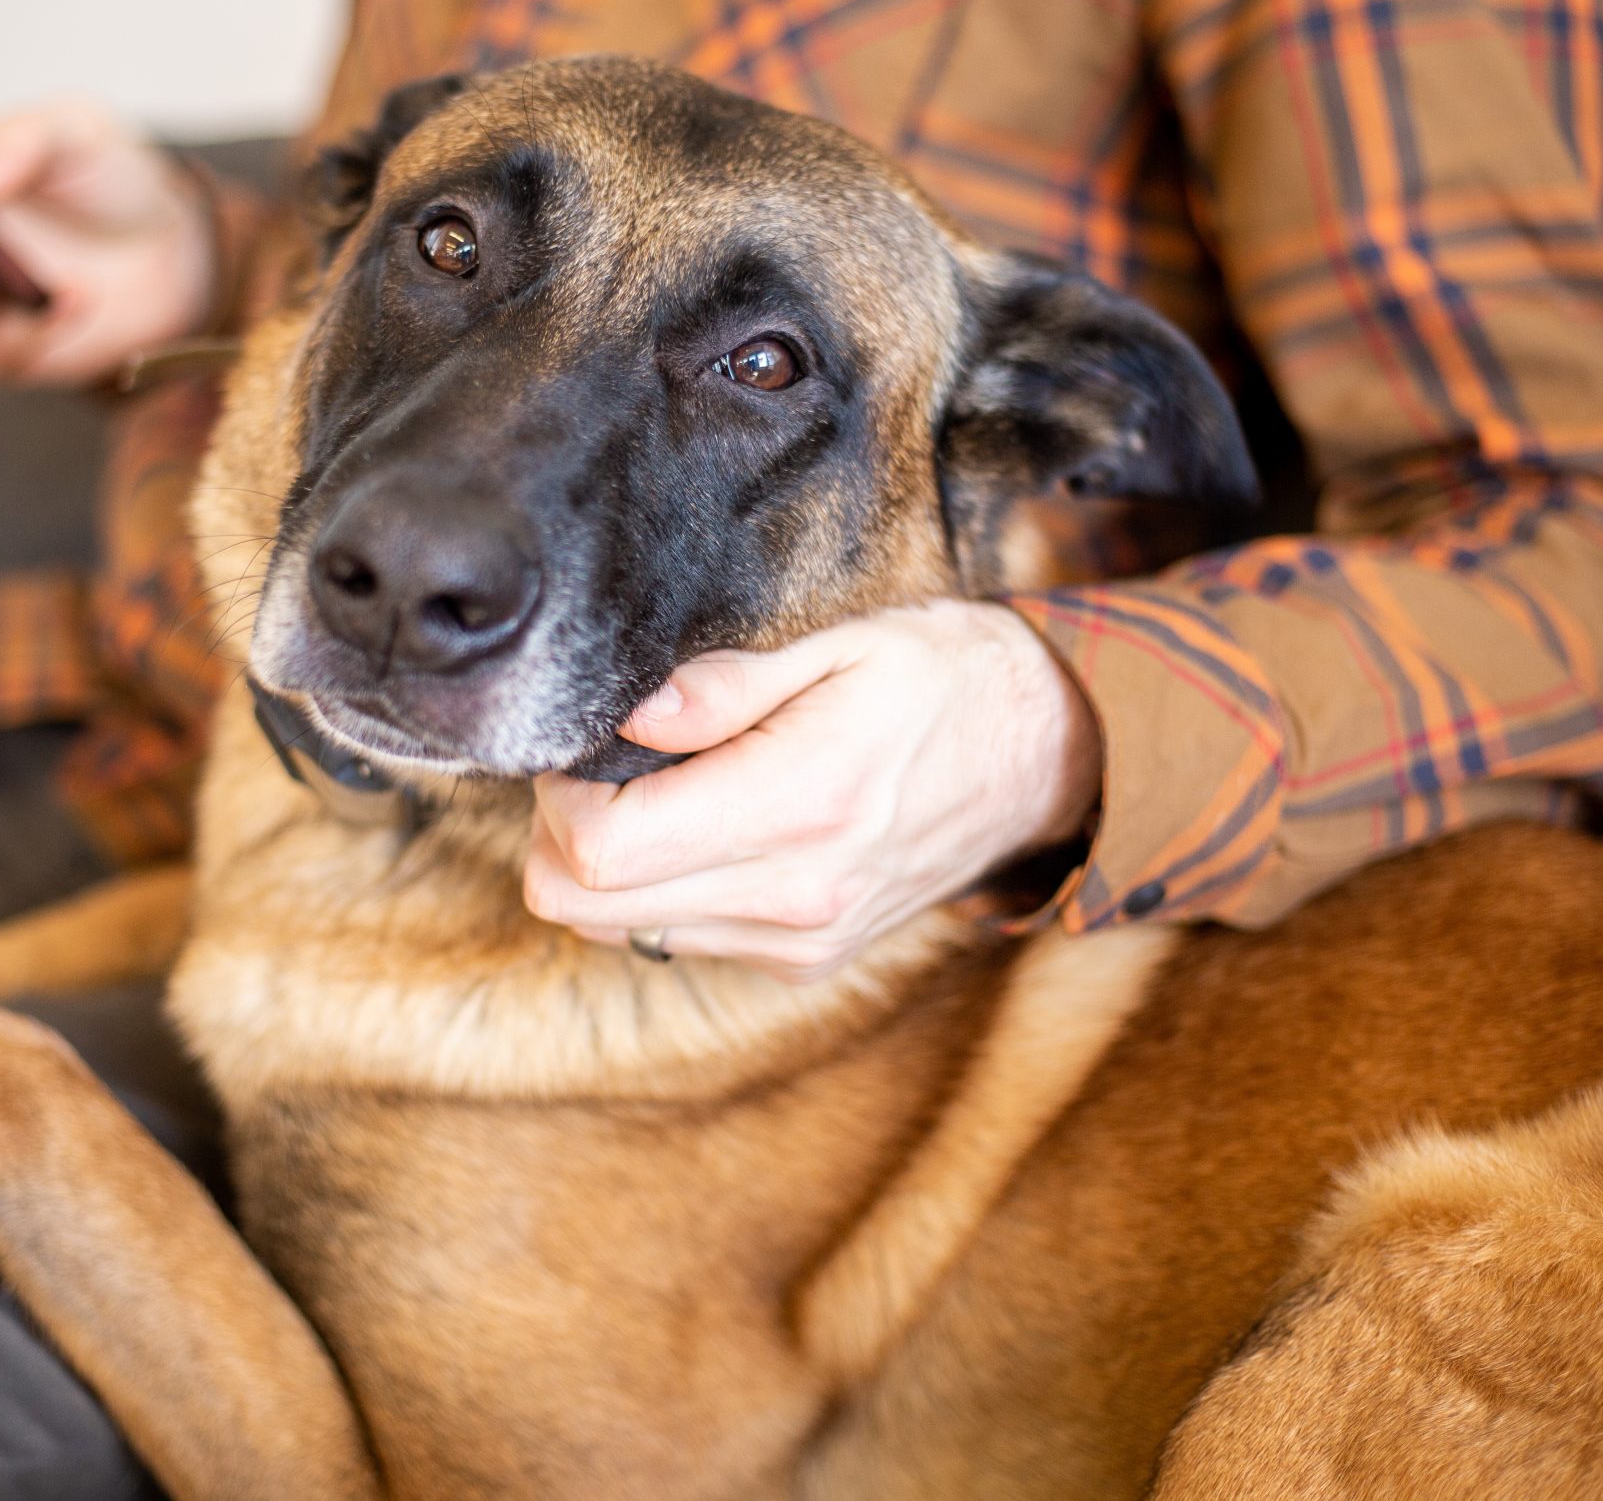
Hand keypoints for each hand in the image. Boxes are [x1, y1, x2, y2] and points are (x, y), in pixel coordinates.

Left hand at [525, 600, 1101, 981]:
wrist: (1044, 759)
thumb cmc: (942, 681)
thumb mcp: (843, 644)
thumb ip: (725, 684)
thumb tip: (626, 714)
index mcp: (798, 804)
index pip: (601, 850)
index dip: (559, 793)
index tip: (585, 742)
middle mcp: (793, 894)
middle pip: (583, 908)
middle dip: (558, 835)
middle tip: (597, 767)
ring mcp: (797, 939)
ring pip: (616, 931)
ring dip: (604, 867)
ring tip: (657, 790)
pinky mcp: (801, 958)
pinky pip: (676, 937)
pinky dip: (657, 888)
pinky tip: (702, 826)